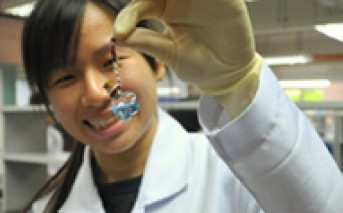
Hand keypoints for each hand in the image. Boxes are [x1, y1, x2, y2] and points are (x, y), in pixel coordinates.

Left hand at [114, 0, 262, 116]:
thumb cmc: (196, 63)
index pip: (140, 3)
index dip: (129, 16)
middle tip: (148, 3)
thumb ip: (145, 41)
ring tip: (174, 1)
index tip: (121, 33)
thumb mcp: (169, 53)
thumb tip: (115, 37)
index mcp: (161, 7)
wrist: (227, 74)